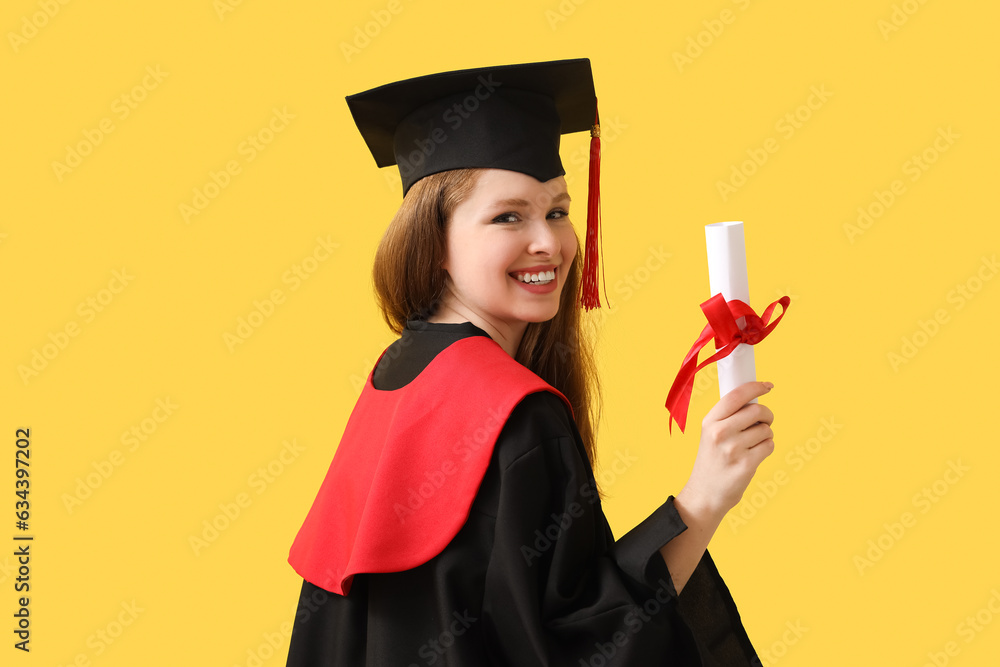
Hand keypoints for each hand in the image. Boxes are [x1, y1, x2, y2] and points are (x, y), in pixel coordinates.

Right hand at [678, 381, 774, 521]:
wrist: (705, 494)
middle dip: (767, 415)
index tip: (767, 386)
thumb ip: (727, 417)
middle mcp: (719, 433)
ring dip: (766, 435)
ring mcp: (733, 449)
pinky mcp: (746, 465)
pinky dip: (767, 448)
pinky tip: (755, 456)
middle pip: (757, 411)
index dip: (755, 387)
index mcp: (709, 422)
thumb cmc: (712, 461)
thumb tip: (754, 399)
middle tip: (765, 421)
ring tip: (754, 444)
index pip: (736, 395)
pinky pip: (769, 446)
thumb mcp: (709, 434)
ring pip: (766, 430)